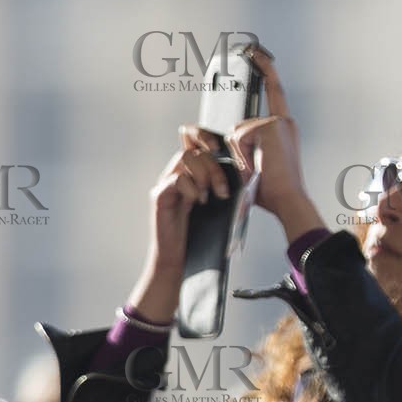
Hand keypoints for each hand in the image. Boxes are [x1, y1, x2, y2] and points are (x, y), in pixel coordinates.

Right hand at [127, 134, 231, 322]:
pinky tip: (199, 202)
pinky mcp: (160, 197)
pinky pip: (176, 179)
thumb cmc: (201, 235)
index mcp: (189, 175)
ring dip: (204, 175)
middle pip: (192, 151)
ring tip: (211, 196)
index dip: (206, 139)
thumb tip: (241, 169)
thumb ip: (221, 185)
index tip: (223, 150)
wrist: (182, 261)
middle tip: (222, 190)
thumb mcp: (217, 205)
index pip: (194, 145)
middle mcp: (174, 176)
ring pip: (184, 159)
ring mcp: (165, 185)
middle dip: (213, 166)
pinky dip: (191, 188)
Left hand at [228, 49, 323, 241]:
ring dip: (241, 155)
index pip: (273, 91)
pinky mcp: (270, 127)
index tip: (257, 53)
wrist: (288, 200)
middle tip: (257, 167)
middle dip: (240, 150)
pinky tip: (257, 165)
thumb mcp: (257, 164)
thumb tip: (224, 143)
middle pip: (242, 124)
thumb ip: (246, 148)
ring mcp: (278, 123)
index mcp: (284, 128)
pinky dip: (242, 155)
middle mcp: (284, 122)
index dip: (265, 70)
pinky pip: (239, 137)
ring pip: (238, 132)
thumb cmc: (274, 190)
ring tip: (258, 169)